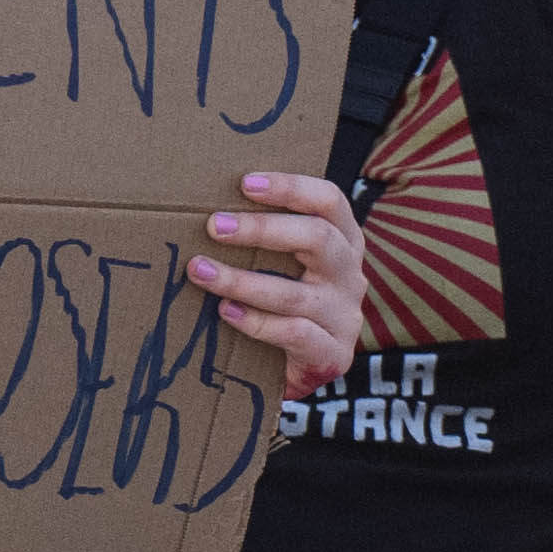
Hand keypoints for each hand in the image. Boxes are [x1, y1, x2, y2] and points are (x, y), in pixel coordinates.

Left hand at [197, 170, 363, 388]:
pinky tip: (226, 312)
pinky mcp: (333, 353)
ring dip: (241, 280)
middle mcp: (351, 274)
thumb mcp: (286, 263)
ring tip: (201, 270)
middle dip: (262, 229)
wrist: (303, 368)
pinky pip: (294, 333)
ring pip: (295, 293)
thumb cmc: (285, 300)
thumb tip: (205, 207)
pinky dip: (255, 321)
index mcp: (343, 241)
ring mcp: (346, 315)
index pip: (329, 201)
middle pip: (318, 238)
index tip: (245, 183)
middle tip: (215, 225)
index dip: (291, 187)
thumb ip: (264, 237)